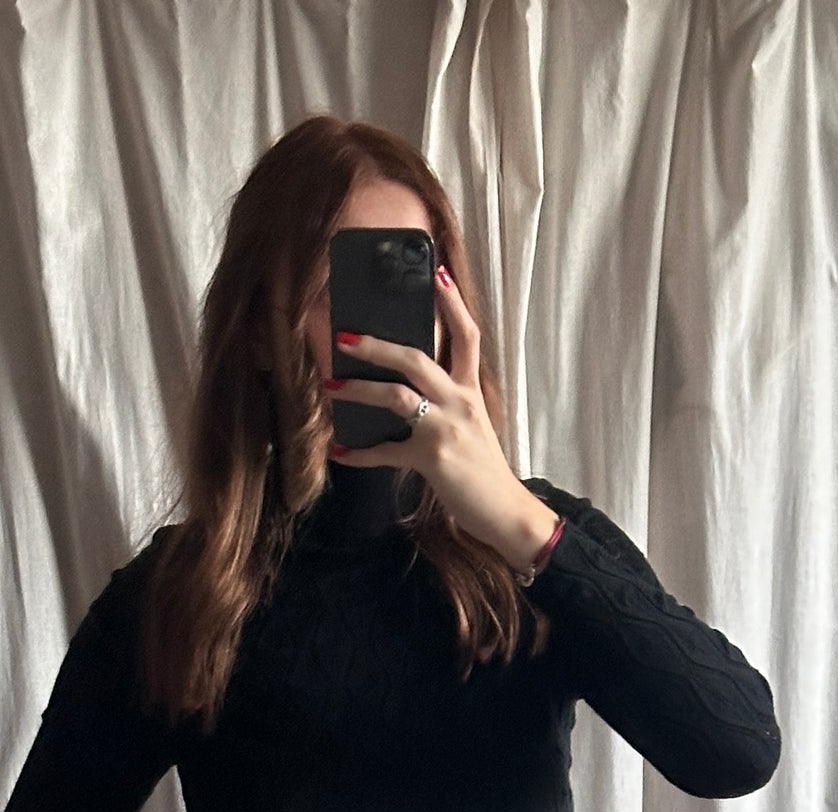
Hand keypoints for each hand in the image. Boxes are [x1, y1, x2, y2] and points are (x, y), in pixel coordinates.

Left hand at [325, 265, 560, 571]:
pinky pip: (387, 452)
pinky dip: (360, 454)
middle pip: (417, 358)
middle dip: (379, 345)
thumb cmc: (484, 471)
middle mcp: (460, 402)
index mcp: (470, 392)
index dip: (453, 304)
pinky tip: (339, 452)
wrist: (506, 511)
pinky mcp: (431, 458)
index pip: (466, 337)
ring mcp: (445, 428)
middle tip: (346, 334)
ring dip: (360, 389)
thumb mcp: (472, 427)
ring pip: (397, 396)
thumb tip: (409, 391)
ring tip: (331, 385)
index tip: (438, 273)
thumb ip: (448, 404)